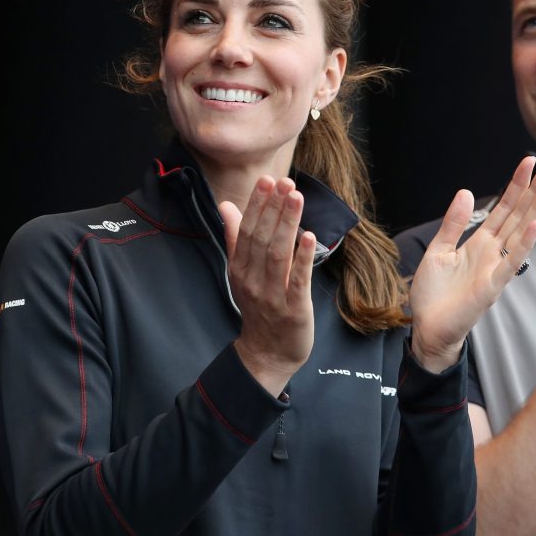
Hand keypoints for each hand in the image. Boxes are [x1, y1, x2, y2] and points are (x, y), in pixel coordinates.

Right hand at [219, 176, 316, 394]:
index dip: (257, 205)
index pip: (246, 231)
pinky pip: (297, 280)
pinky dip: (303, 258)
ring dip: (288, 224)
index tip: (267, 181)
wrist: (267, 354)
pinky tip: (309, 236)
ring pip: (278, 254)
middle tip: (285, 182)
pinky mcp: (294, 309)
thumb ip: (234, 238)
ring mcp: (272, 295)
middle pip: (261, 238)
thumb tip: (226, 205)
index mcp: (240, 269)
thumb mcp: (241, 272)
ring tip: (296, 198)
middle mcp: (252, 280)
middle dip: (273, 208)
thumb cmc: (259, 308)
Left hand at [410, 157, 535, 371]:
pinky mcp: (492, 286)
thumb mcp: (439, 250)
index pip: (504, 208)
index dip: (516, 185)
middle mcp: (493, 252)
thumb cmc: (434, 295)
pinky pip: (512, 262)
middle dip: (534, 190)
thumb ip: (453, 223)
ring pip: (521, 233)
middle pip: (518, 215)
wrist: (428, 329)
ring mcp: (496, 268)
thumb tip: (466, 192)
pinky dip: (526, 244)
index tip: (529, 162)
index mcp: (480, 243)